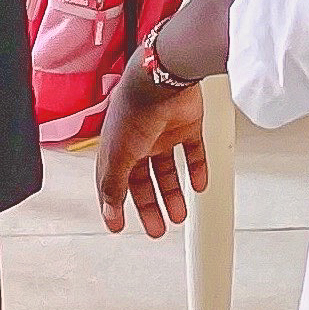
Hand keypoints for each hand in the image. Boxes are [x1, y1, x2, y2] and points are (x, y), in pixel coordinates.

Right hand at [94, 60, 209, 237]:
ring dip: (173, 194)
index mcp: (117, 147)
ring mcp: (163, 133)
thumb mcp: (118, 155)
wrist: (164, 80)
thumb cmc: (134, 109)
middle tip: (157, 229)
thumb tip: (108, 210)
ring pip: (168, 171)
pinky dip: (198, 170)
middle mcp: (139, 141)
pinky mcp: (187, 126)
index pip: (114, 182)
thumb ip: (114, 184)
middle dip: (150, 207)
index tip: (118, 225)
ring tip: (179, 215)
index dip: (115, 204)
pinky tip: (200, 185)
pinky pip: (194, 153)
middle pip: (144, 182)